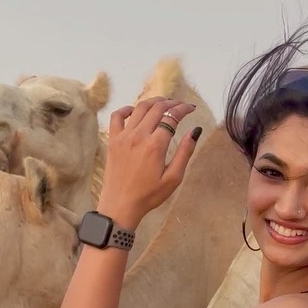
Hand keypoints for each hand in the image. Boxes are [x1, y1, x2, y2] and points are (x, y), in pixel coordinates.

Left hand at [97, 97, 200, 228]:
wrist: (120, 205)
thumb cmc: (149, 195)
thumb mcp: (173, 178)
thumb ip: (184, 152)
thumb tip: (195, 132)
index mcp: (155, 145)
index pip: (172, 117)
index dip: (183, 109)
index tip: (191, 108)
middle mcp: (139, 136)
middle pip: (157, 109)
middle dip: (171, 103)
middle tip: (180, 105)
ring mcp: (123, 136)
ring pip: (139, 108)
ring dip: (153, 102)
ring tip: (164, 103)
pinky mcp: (112, 140)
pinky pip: (117, 117)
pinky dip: (127, 109)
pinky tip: (135, 111)